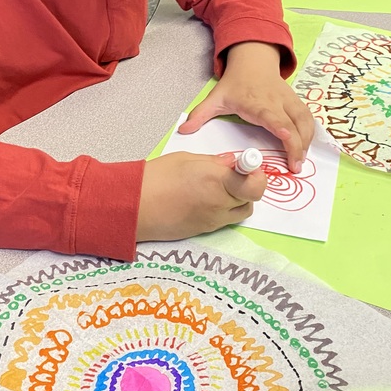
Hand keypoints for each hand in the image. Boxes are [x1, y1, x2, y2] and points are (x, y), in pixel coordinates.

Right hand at [137, 152, 266, 241]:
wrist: (134, 208)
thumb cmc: (154, 180)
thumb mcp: (186, 159)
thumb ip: (213, 162)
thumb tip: (230, 163)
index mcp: (216, 181)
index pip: (255, 184)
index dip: (257, 173)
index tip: (248, 165)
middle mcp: (219, 203)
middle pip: (252, 197)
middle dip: (247, 183)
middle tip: (233, 173)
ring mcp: (213, 220)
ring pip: (242, 211)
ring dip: (239, 199)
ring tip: (219, 187)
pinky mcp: (205, 230)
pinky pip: (226, 219)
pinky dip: (224, 209)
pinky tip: (206, 198)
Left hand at [178, 42, 314, 172]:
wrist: (253, 61)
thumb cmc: (236, 83)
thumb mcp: (216, 97)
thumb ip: (200, 114)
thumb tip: (183, 131)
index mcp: (258, 103)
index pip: (275, 118)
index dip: (284, 130)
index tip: (289, 142)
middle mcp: (277, 101)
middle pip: (295, 123)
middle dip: (299, 145)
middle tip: (296, 168)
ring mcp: (289, 100)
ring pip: (305, 120)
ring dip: (307, 141)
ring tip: (301, 161)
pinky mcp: (296, 101)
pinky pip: (307, 118)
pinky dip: (310, 133)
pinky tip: (305, 148)